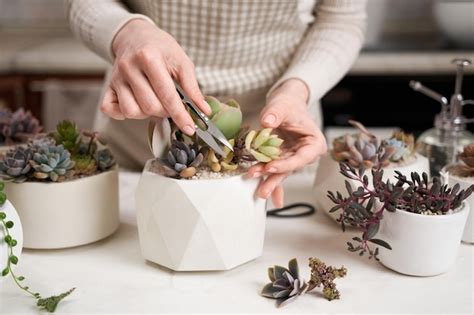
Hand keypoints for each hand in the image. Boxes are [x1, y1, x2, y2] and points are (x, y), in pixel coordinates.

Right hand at [101, 19, 210, 134]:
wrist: (136, 36)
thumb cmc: (161, 49)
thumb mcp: (181, 61)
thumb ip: (192, 87)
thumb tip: (204, 110)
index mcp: (149, 57)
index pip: (167, 95)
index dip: (180, 115)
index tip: (190, 128)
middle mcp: (129, 67)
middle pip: (149, 106)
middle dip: (165, 112)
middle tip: (171, 105)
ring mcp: (116, 77)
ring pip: (131, 111)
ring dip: (146, 114)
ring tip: (154, 102)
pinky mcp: (108, 85)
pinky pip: (109, 109)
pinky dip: (123, 113)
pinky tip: (136, 105)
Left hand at [248, 79, 326, 207]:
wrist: (285, 104)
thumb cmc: (289, 104)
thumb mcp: (282, 105)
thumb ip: (275, 113)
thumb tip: (266, 122)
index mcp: (314, 144)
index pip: (300, 158)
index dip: (285, 164)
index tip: (270, 167)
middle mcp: (305, 154)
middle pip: (289, 169)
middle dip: (275, 179)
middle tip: (263, 190)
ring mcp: (292, 158)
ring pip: (280, 172)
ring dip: (267, 180)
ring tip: (258, 191)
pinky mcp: (281, 159)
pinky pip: (275, 172)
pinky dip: (269, 181)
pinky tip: (268, 196)